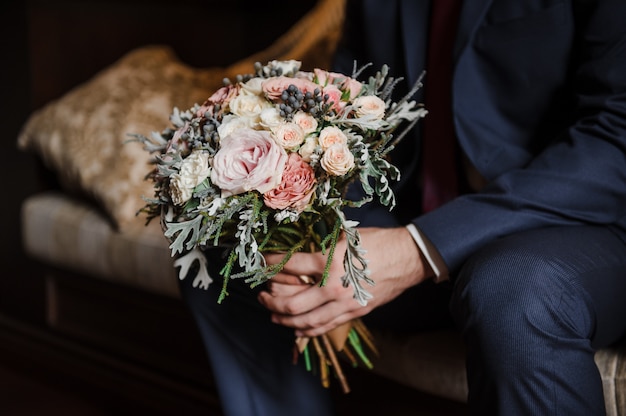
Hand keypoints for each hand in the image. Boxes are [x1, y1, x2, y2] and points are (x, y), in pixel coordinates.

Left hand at [257, 226, 432, 336]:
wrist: (407, 257)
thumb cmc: (377, 242)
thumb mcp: (345, 237)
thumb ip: (322, 247)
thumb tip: (301, 252)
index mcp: (328, 262)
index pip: (290, 266)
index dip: (272, 265)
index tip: (263, 263)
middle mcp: (333, 287)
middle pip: (292, 303)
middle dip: (270, 301)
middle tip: (260, 297)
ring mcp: (345, 304)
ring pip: (306, 321)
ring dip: (285, 320)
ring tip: (273, 316)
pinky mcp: (355, 313)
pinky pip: (326, 327)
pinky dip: (308, 330)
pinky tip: (297, 329)